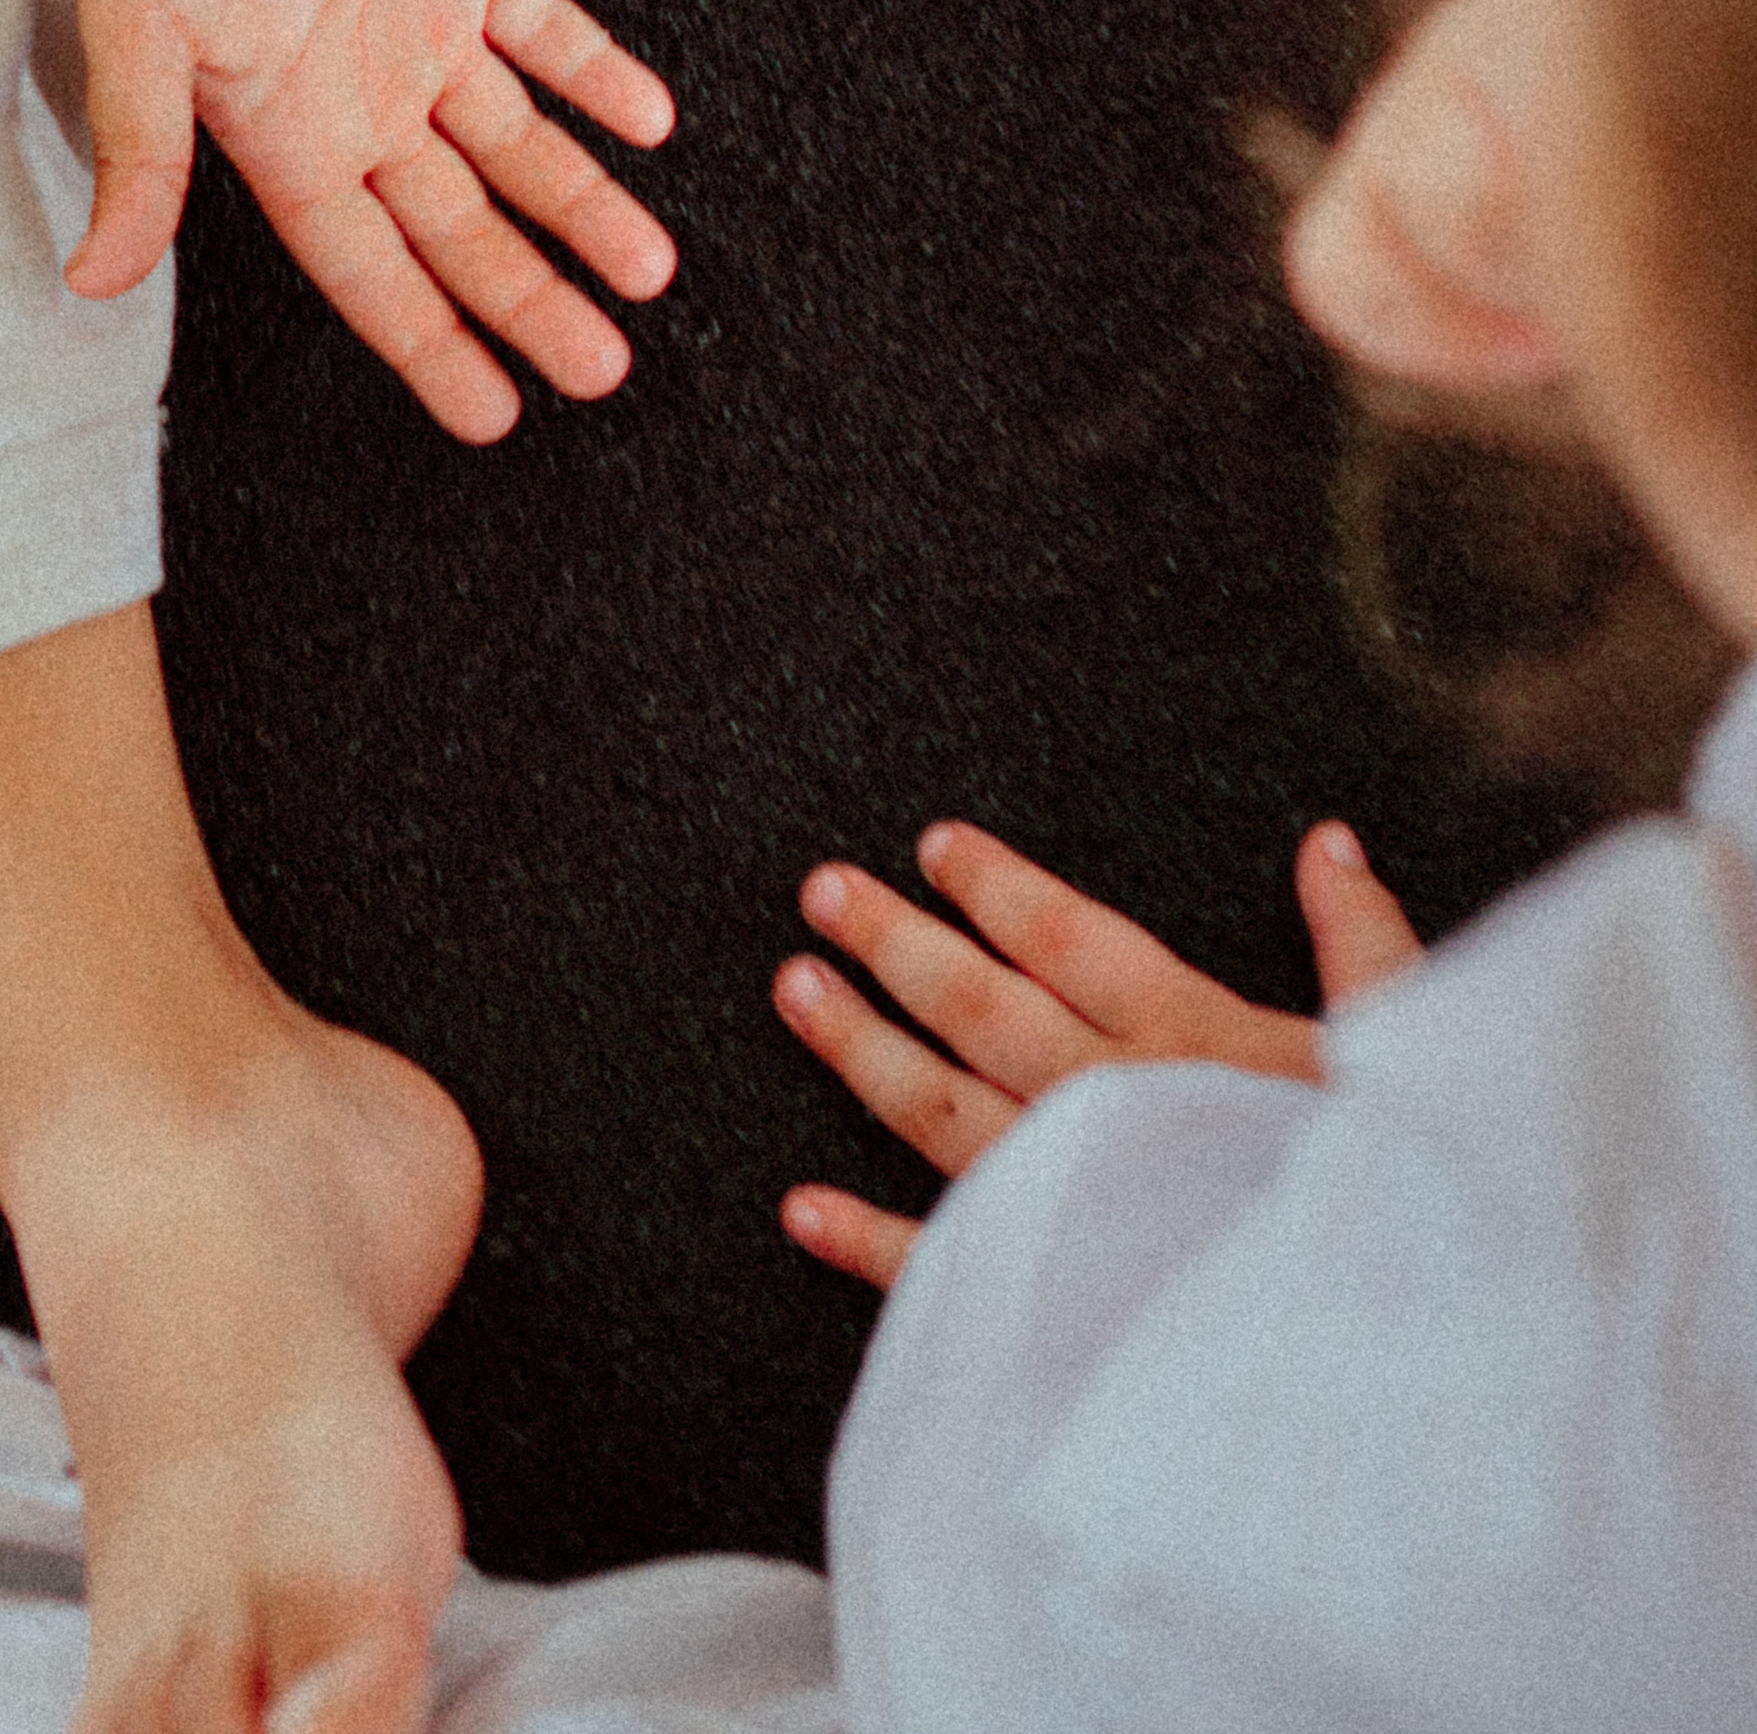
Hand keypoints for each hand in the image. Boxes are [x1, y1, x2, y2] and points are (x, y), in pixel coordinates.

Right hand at [57, 0, 675, 439]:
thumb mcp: (135, 30)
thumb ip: (141, 156)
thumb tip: (91, 281)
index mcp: (287, 134)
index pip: (376, 270)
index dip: (435, 344)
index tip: (496, 416)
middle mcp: (362, 97)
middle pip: (463, 226)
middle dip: (532, 299)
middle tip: (605, 367)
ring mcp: (420, 24)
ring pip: (521, 144)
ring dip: (582, 203)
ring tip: (649, 269)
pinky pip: (548, 29)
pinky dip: (599, 75)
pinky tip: (649, 122)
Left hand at [772, 815, 1423, 1287]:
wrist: (1378, 1357)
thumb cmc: (1401, 1206)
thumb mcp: (1407, 1058)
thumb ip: (1364, 947)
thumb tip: (1330, 845)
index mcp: (1192, 1041)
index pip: (1068, 939)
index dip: (997, 887)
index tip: (932, 847)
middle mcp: (1108, 1104)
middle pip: (978, 1003)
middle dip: (896, 941)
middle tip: (823, 892)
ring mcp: (1066, 1199)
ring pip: (938, 1107)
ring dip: (860, 1046)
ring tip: (794, 990)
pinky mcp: (1049, 1296)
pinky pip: (939, 1262)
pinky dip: (863, 1237)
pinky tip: (799, 1208)